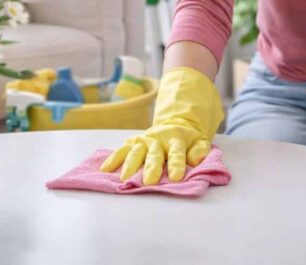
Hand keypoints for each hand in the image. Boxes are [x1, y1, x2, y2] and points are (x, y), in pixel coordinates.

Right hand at [100, 67, 223, 184]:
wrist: (176, 123)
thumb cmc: (188, 139)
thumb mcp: (200, 141)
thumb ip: (199, 151)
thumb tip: (195, 160)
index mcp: (176, 140)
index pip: (176, 153)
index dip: (177, 164)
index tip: (177, 177)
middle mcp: (158, 140)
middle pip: (154, 155)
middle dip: (151, 168)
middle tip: (149, 182)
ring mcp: (143, 141)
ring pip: (135, 152)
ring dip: (130, 165)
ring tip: (125, 179)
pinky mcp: (132, 142)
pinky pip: (121, 151)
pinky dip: (113, 159)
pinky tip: (105, 170)